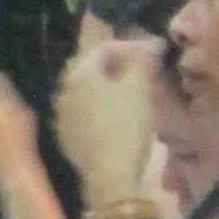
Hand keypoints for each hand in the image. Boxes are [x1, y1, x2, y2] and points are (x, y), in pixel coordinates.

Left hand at [54, 38, 165, 200]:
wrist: (110, 175)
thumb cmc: (126, 125)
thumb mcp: (140, 88)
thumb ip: (144, 61)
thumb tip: (152, 44)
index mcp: (79, 74)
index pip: (104, 48)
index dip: (132, 46)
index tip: (156, 51)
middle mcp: (64, 91)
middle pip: (93, 68)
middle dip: (119, 64)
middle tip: (144, 69)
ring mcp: (62, 115)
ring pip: (88, 92)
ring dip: (111, 86)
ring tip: (135, 91)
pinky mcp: (67, 137)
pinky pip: (85, 113)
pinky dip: (103, 108)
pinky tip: (120, 115)